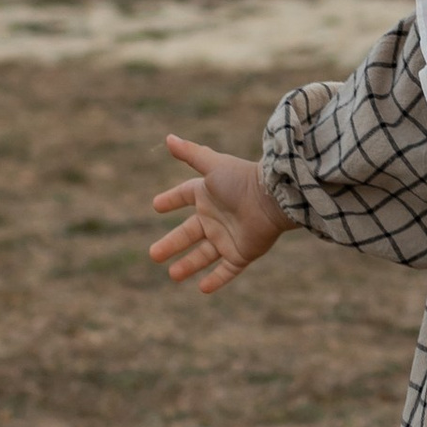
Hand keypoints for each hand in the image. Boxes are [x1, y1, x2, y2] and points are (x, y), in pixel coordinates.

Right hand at [149, 136, 286, 293]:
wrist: (273, 200)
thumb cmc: (242, 180)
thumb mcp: (212, 165)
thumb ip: (191, 153)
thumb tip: (168, 138)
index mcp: (208, 194)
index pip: (185, 195)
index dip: (171, 199)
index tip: (156, 206)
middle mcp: (216, 217)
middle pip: (188, 233)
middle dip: (171, 244)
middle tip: (153, 255)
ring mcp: (228, 237)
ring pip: (204, 254)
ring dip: (188, 265)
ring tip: (172, 274)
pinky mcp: (241, 253)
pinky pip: (227, 270)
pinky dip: (216, 279)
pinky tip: (202, 288)